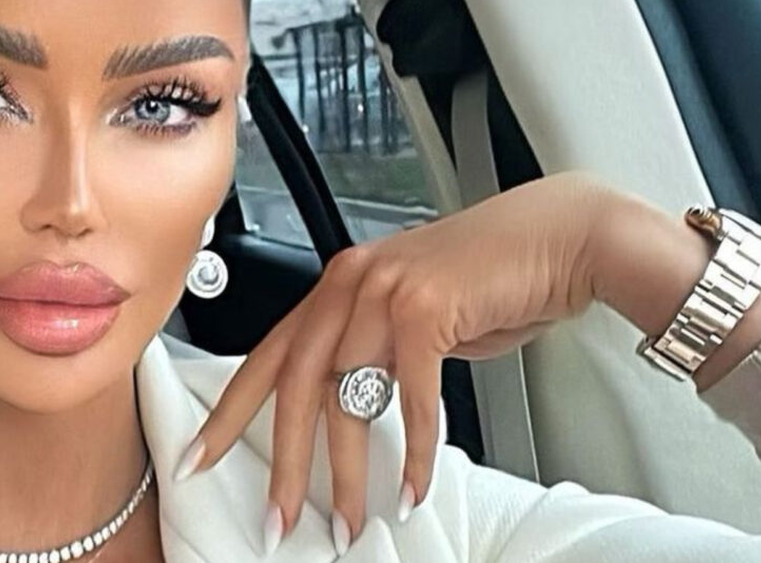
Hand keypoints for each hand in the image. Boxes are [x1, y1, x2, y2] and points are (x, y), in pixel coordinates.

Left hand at [172, 171, 618, 553]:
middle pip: (295, 384)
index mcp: (338, 284)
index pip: (267, 354)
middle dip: (282, 461)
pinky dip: (416, 453)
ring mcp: (386, 291)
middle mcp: (351, 282)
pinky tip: (415, 488)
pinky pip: (411, 398)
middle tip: (276, 518)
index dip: (230, 410)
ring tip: (348, 522)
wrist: (560, 237)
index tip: (200, 455)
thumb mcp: (412, 313)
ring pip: (347, 397)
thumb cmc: (492, 276)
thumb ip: (373, 349)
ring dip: (348, 472)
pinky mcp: (428, 307)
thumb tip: (349, 409)